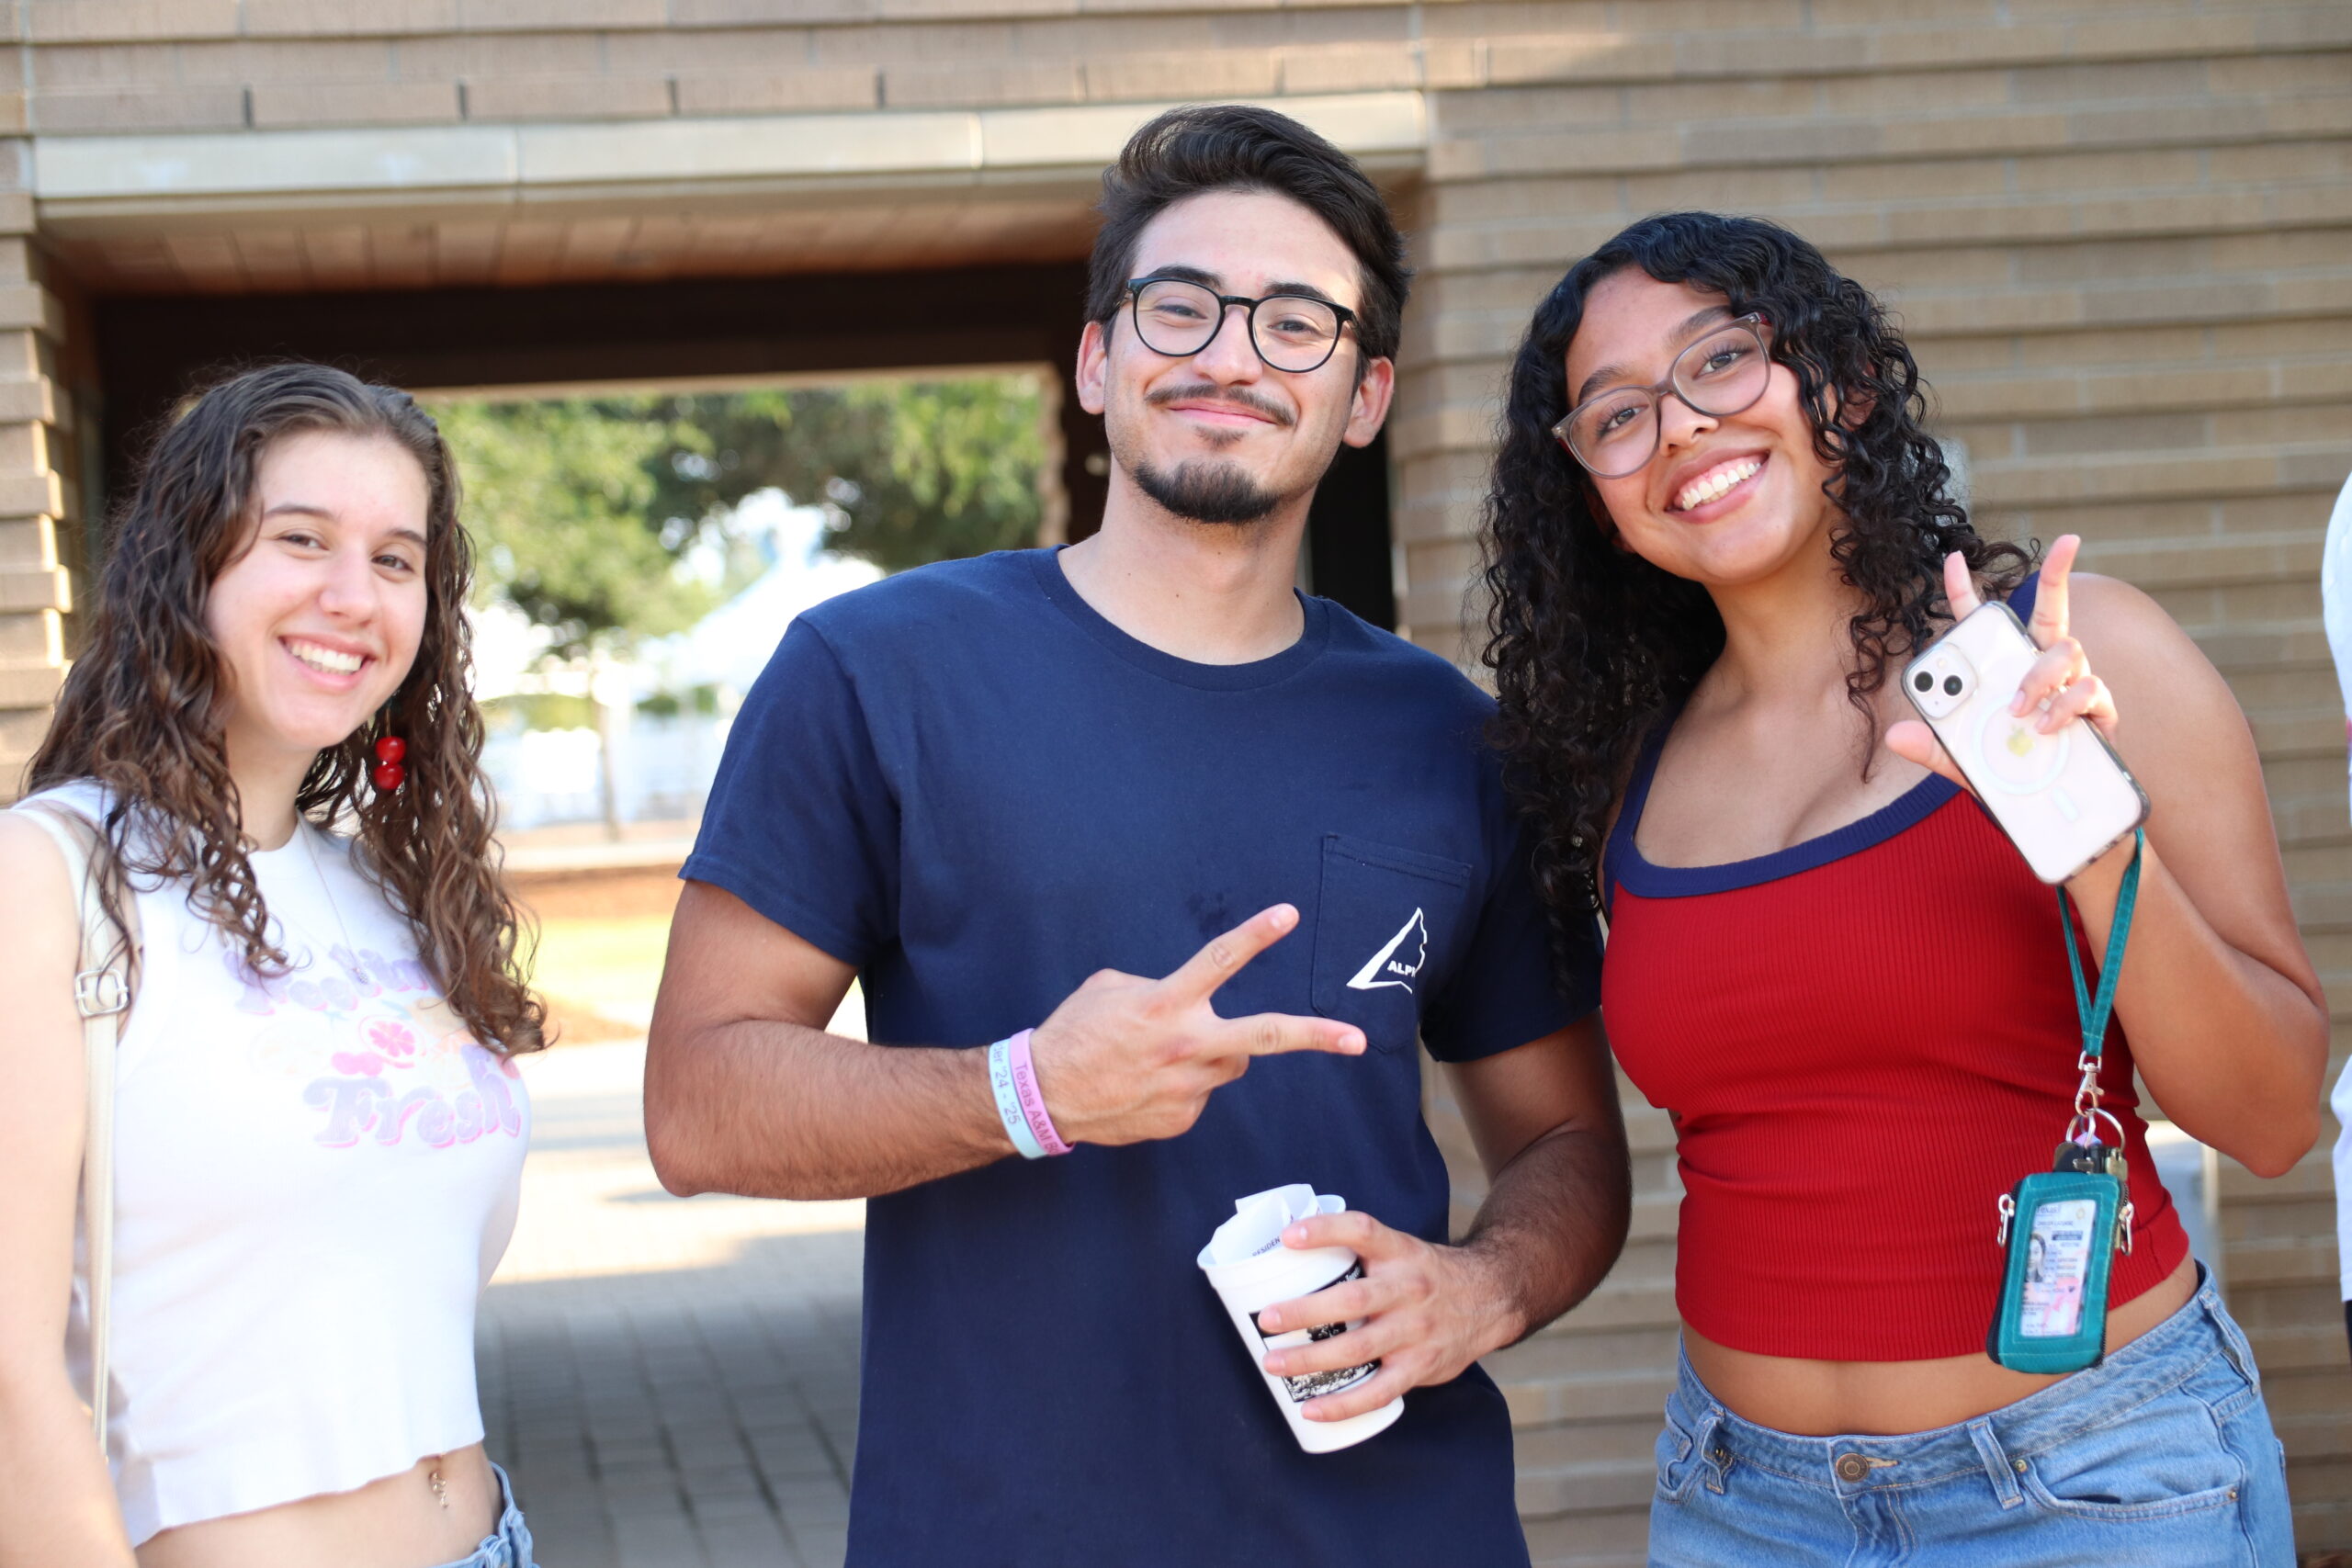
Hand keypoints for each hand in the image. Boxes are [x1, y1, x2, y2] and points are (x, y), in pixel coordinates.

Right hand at [1029, 905, 1364, 1146]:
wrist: (1044, 1096)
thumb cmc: (1075, 1032)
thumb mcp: (1111, 987)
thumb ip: (1159, 986)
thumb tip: (1187, 1000)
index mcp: (1166, 1002)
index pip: (1219, 960)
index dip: (1256, 934)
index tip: (1289, 914)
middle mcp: (1185, 1044)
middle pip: (1265, 1036)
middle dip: (1316, 1036)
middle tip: (1359, 1040)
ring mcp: (1187, 1086)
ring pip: (1230, 1061)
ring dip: (1213, 1052)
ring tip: (1164, 1055)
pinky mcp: (1182, 1118)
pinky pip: (1202, 1092)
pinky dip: (1183, 1084)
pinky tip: (1146, 1085)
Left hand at [1252, 1209, 1513, 1422]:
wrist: (1490, 1299)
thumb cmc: (1427, 1275)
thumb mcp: (1401, 1249)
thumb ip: (1359, 1251)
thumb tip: (1289, 1251)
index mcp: (1399, 1252)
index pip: (1362, 1230)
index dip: (1325, 1230)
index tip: (1288, 1237)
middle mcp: (1408, 1289)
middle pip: (1352, 1299)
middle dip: (1305, 1311)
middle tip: (1267, 1319)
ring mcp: (1415, 1331)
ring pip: (1359, 1348)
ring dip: (1312, 1358)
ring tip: (1274, 1364)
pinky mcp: (1420, 1366)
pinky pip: (1379, 1391)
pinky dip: (1344, 1403)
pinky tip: (1312, 1408)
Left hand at [1886, 533, 2119, 792]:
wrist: (2049, 810)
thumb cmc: (2007, 775)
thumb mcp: (1962, 763)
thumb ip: (1933, 748)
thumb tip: (1895, 735)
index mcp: (2005, 670)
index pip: (1984, 624)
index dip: (1966, 590)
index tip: (1953, 557)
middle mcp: (2042, 667)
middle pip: (2051, 611)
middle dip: (2058, 572)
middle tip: (2068, 541)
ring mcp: (2073, 684)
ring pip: (2066, 650)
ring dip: (2038, 677)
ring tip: (2017, 712)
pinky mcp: (2099, 709)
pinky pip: (2087, 690)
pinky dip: (2065, 707)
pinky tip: (2045, 728)